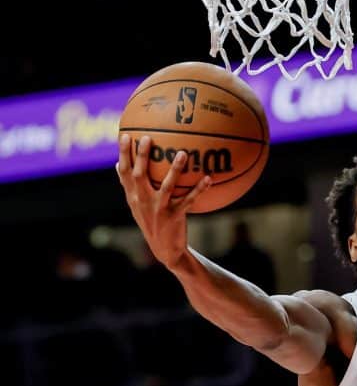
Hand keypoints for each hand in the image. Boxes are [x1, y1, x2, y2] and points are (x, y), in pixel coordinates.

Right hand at [116, 134, 211, 269]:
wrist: (164, 250)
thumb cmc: (151, 222)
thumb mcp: (136, 205)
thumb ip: (129, 186)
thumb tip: (118, 163)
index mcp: (133, 196)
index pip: (124, 172)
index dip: (124, 155)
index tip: (125, 136)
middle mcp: (143, 201)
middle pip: (140, 176)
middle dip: (143, 157)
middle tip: (148, 138)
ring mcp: (159, 209)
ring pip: (166, 187)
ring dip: (175, 170)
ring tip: (184, 153)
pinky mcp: (175, 216)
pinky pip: (189, 200)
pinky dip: (199, 189)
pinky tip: (209, 178)